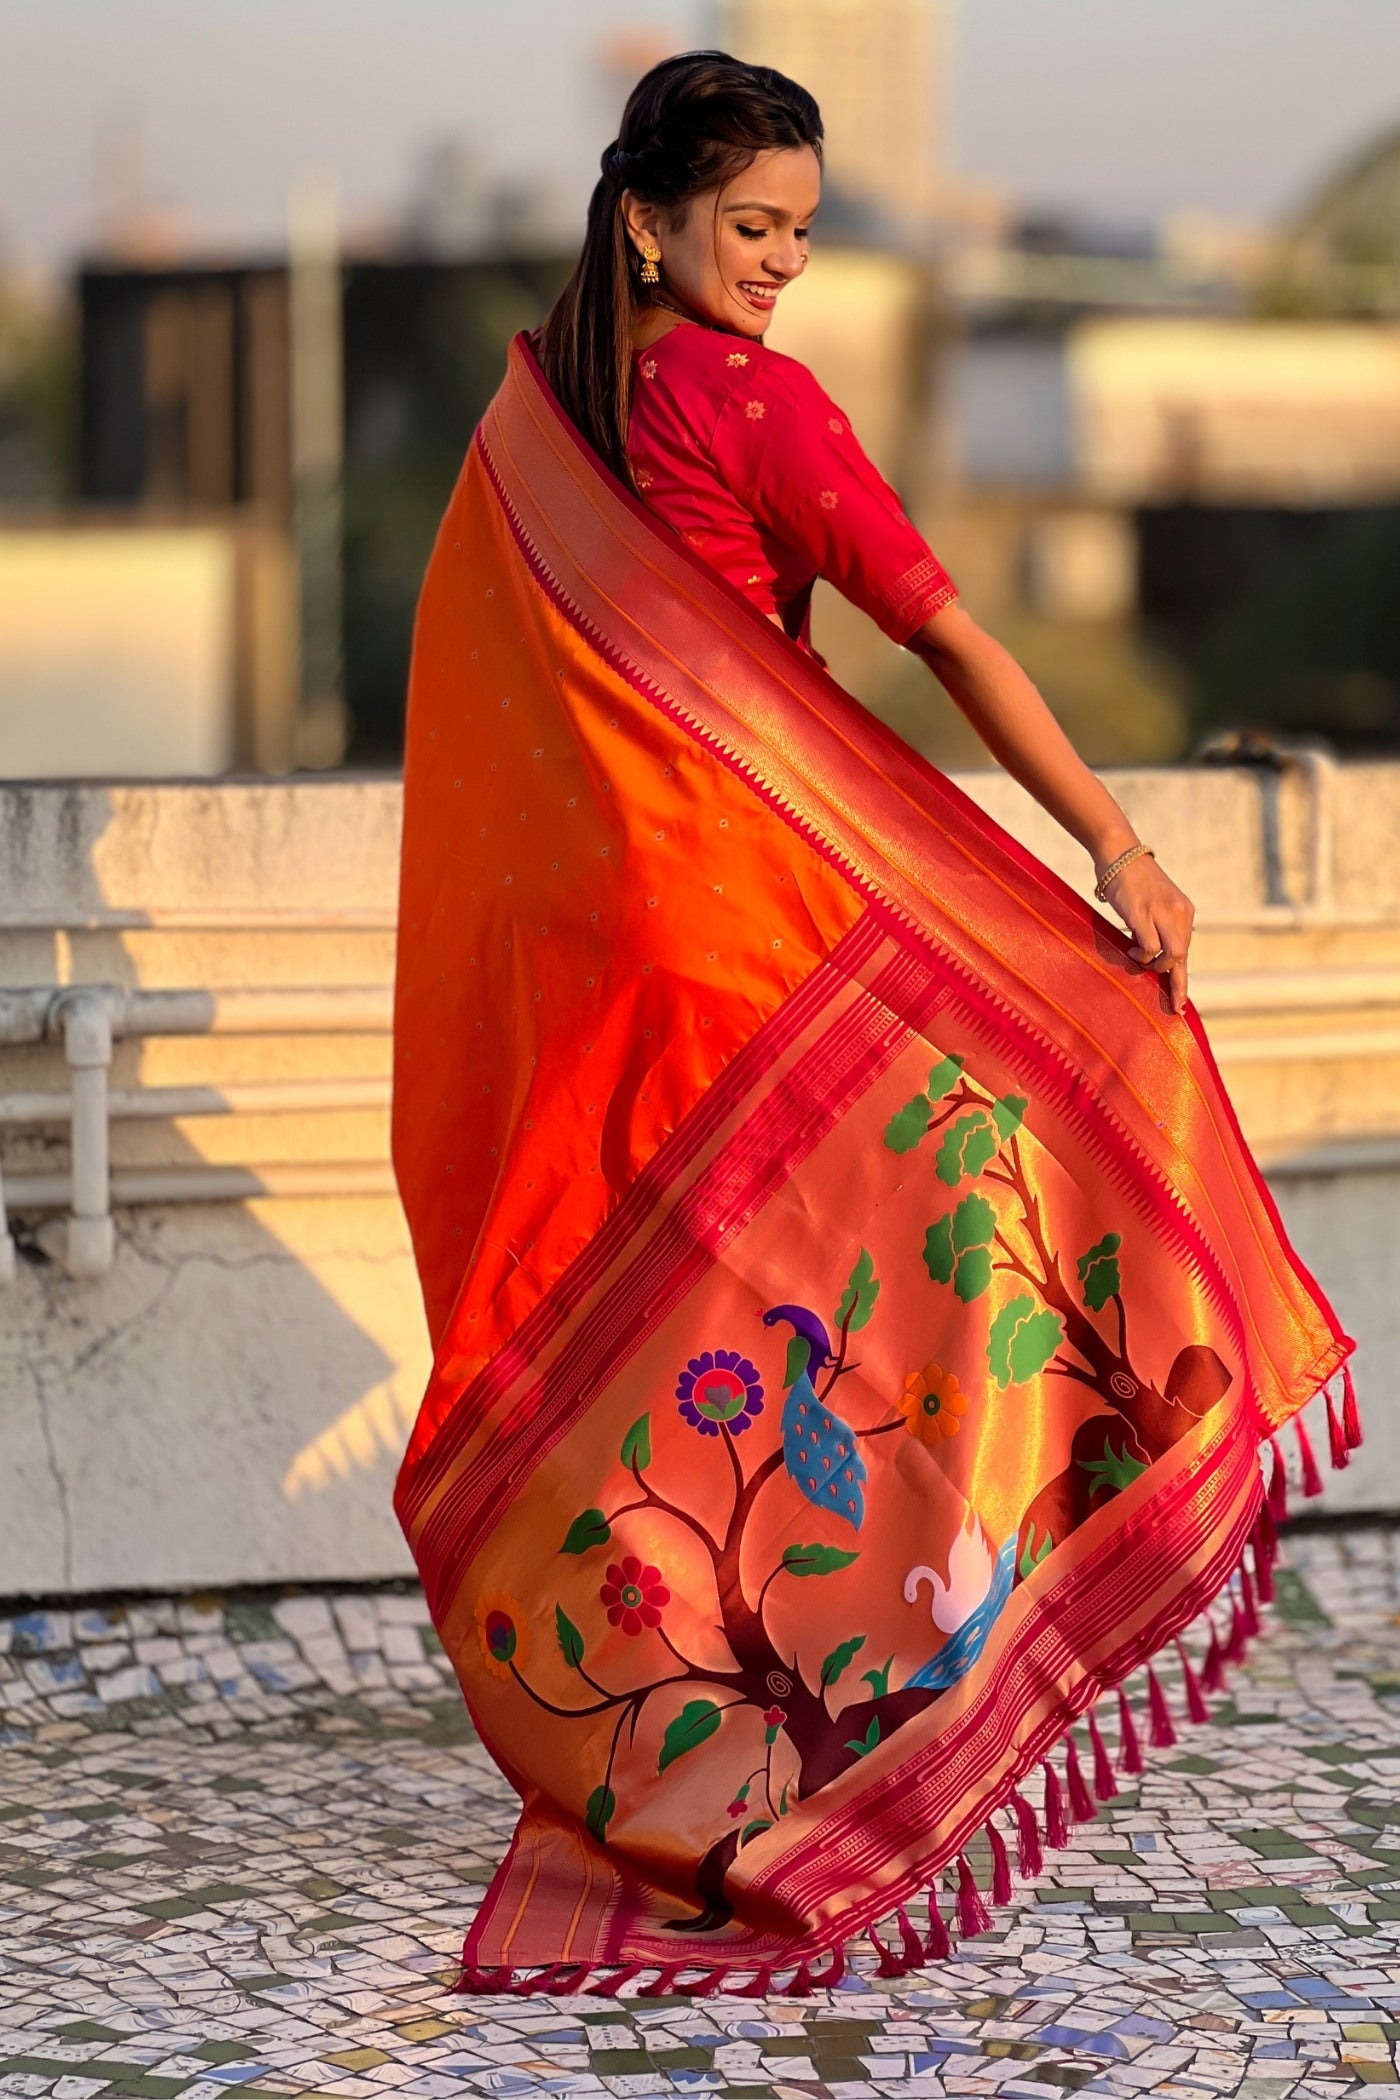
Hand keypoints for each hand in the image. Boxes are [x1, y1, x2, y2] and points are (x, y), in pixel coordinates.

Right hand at [1099, 852, 1194, 1015]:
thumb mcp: (1154, 903)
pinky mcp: (1143, 914)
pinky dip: (1142, 955)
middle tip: (1174, 1005)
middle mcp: (1179, 913)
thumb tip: (1154, 954)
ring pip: (1173, 954)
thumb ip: (1159, 926)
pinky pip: (1150, 947)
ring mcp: (1162, 913)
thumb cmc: (1132, 880)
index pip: (1186, 950)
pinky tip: (1131, 948)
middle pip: (1183, 957)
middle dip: (1178, 985)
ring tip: (1137, 957)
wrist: (1119, 852)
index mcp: (1184, 912)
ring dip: (1156, 965)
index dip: (1182, 979)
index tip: (1181, 1002)